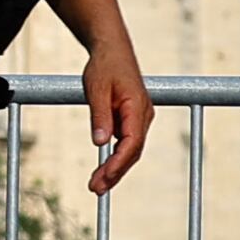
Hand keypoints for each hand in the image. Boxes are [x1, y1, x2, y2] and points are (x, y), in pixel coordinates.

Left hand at [84, 38, 152, 195]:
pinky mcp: (132, 119)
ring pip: (130, 150)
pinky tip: (102, 170)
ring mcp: (140, 118)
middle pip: (133, 151)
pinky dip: (115, 157)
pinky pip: (126, 143)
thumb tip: (99, 143)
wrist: (112, 50)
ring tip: (96, 186)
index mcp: (138, 107)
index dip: (118, 162)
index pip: (132, 142)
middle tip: (96, 189)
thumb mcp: (96, 88)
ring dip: (115, 169)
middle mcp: (144, 115)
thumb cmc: (104, 66)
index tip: (104, 177)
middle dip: (115, 173)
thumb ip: (99, 115)